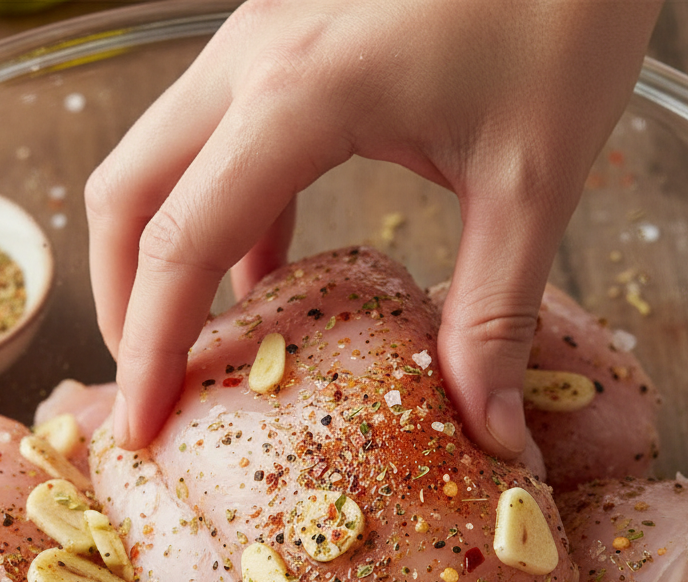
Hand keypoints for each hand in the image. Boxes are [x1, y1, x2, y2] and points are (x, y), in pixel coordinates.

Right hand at [86, 0, 660, 452]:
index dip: (147, 349)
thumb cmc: (564, 4)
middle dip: (122, 300)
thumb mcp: (533, 176)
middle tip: (154, 384)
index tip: (140, 428)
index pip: (180, 242)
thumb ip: (494, 312)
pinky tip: (264, 273)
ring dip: (158, 254)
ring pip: (158, 160)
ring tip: (195, 343)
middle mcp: (251, 58)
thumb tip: (488, 432)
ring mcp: (260, 37)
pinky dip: (220, 216)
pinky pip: (218, 139)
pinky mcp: (287, 37)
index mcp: (297, 94)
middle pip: (128, 192)